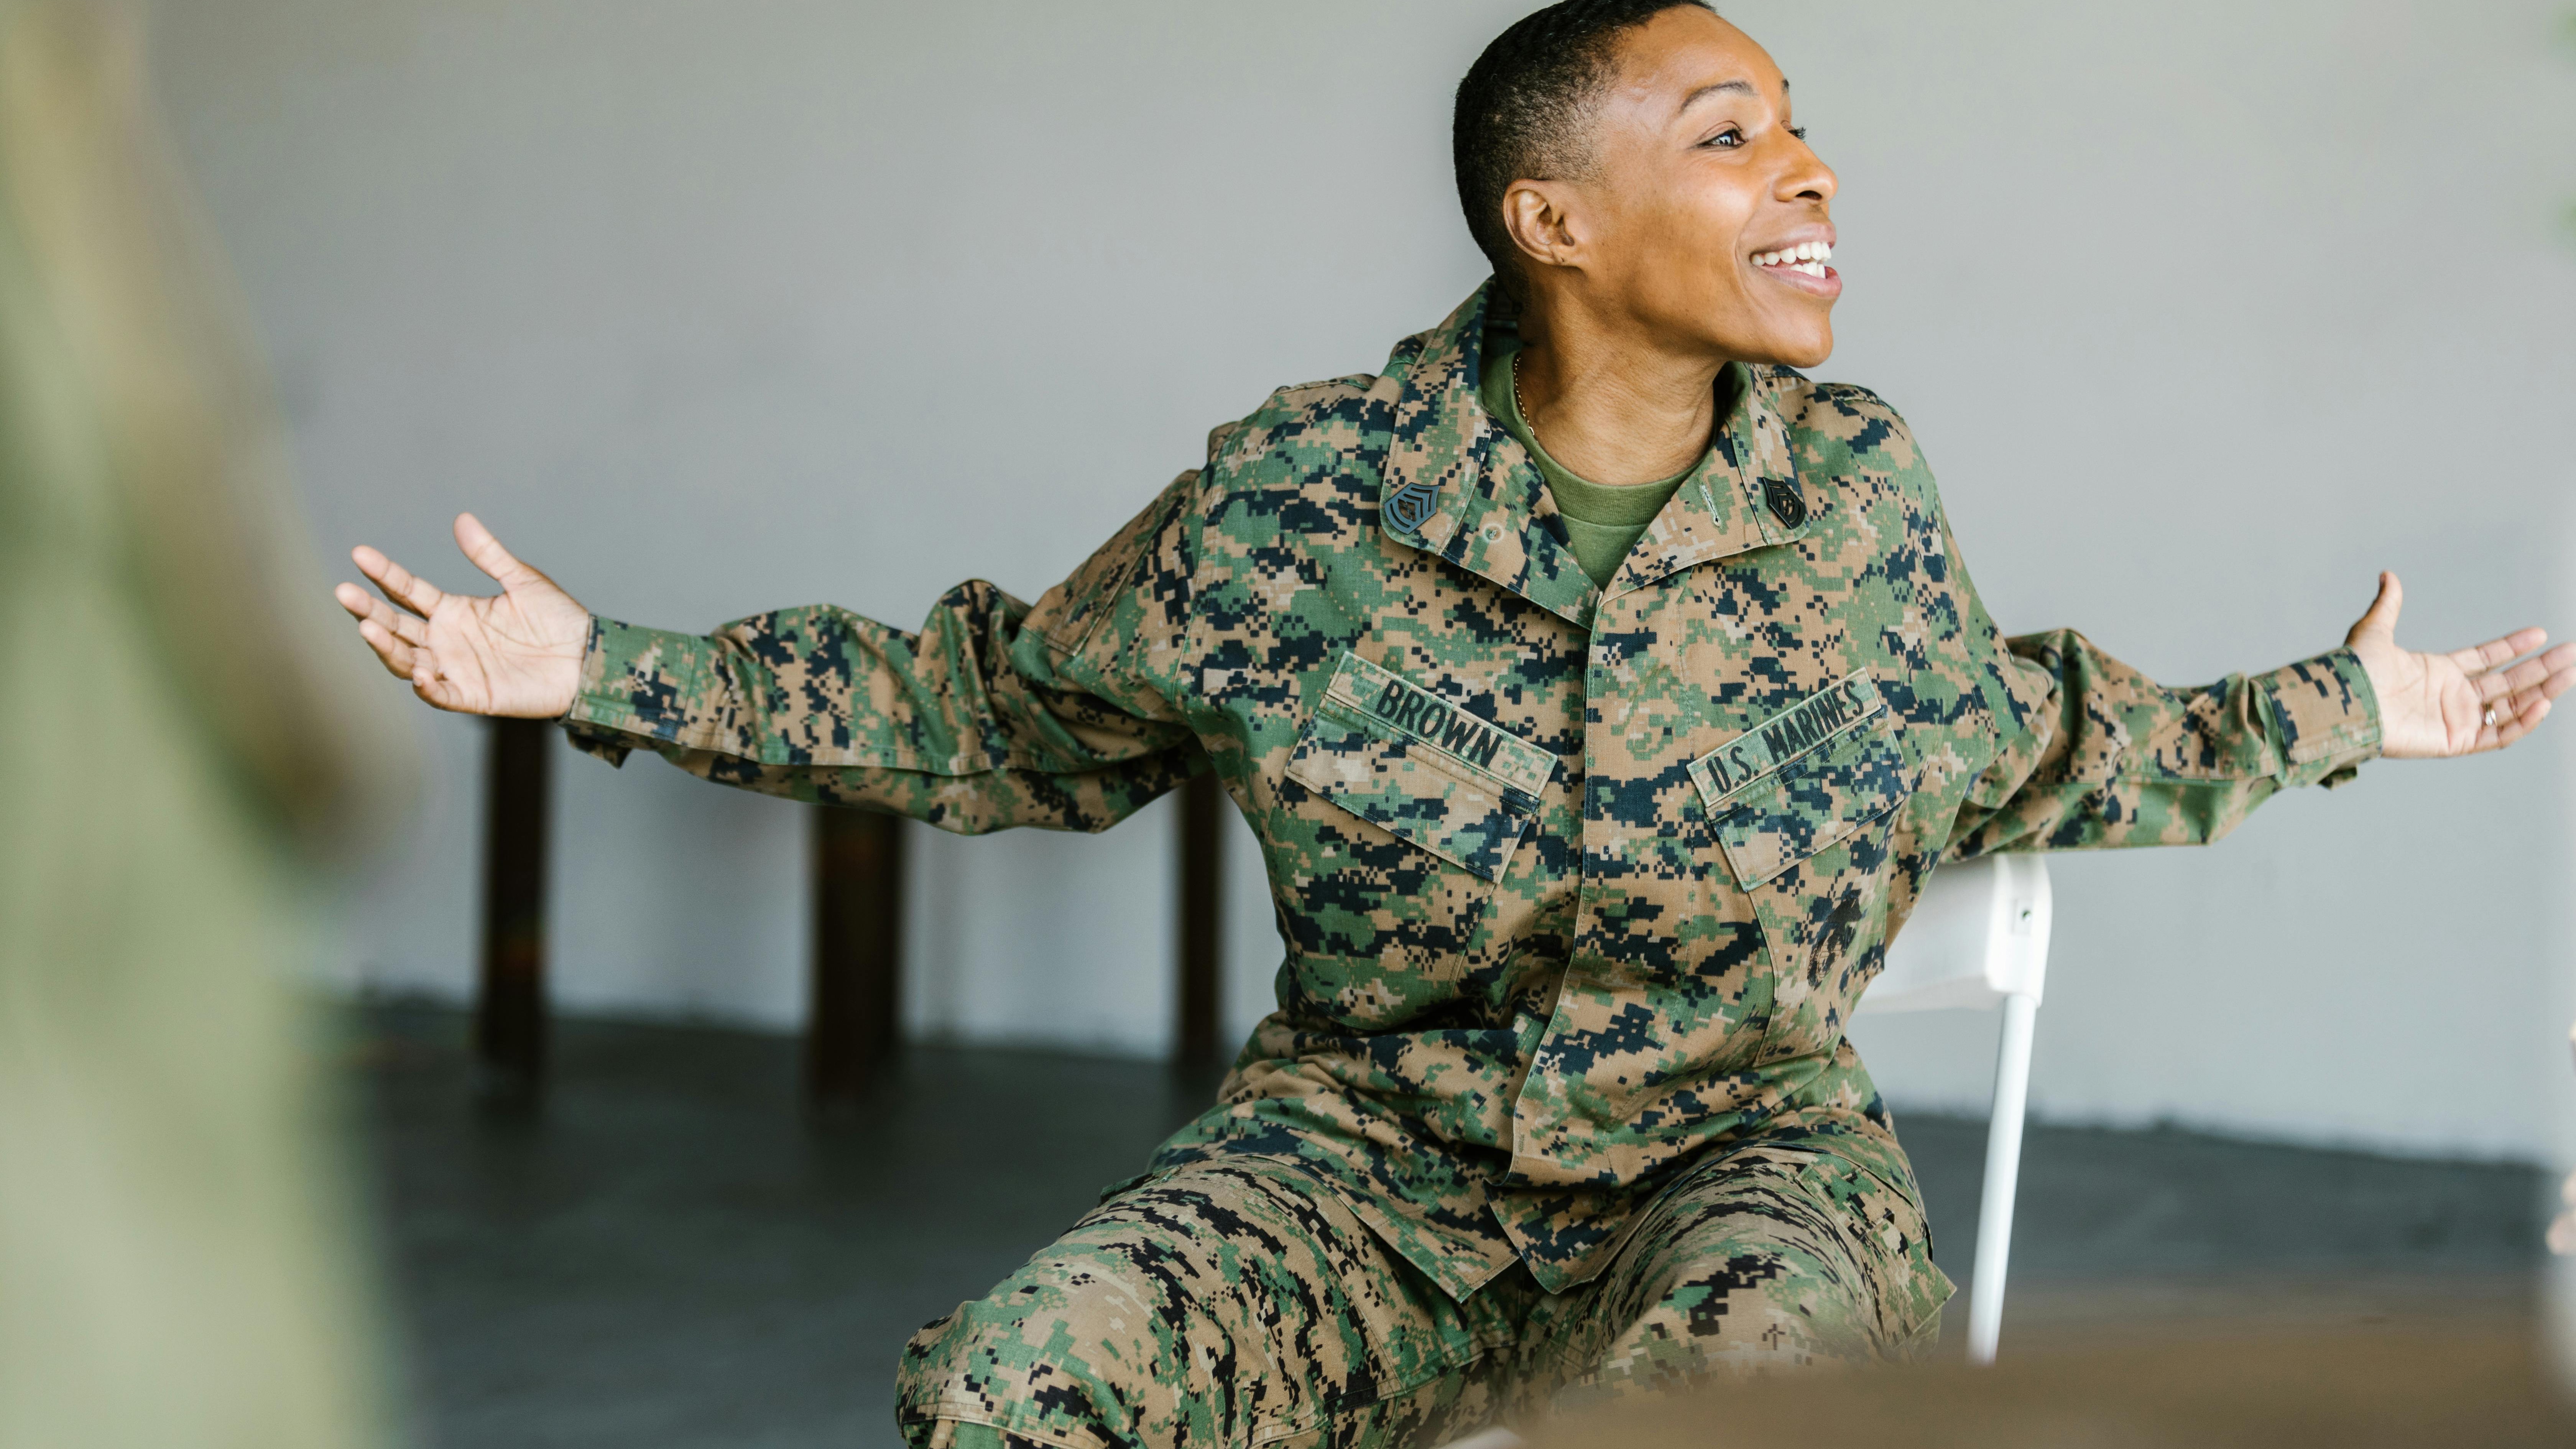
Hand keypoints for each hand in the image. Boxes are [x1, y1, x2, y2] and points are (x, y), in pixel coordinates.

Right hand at [334, 513, 589, 717]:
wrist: (587, 659)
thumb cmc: (558, 620)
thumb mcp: (522, 581)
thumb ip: (489, 555)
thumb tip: (461, 518)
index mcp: (454, 611)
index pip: (407, 591)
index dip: (383, 574)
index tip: (359, 554)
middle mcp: (447, 640)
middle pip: (396, 626)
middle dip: (368, 611)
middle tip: (343, 592)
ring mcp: (456, 669)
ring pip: (408, 661)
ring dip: (386, 647)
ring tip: (367, 628)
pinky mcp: (473, 696)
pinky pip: (441, 694)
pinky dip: (428, 687)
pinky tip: (420, 673)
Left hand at [2343, 572, 2575, 758]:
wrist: (2346, 702)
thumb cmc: (2356, 671)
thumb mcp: (2374, 631)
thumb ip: (2388, 606)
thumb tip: (2388, 575)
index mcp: (2437, 672)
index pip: (2486, 659)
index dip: (2512, 647)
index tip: (2541, 633)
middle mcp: (2451, 696)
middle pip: (2508, 682)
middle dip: (2543, 668)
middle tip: (2574, 653)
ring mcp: (2455, 719)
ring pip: (2511, 706)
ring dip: (2544, 690)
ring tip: (2572, 671)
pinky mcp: (2455, 741)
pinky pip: (2498, 734)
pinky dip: (2522, 721)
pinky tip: (2545, 702)